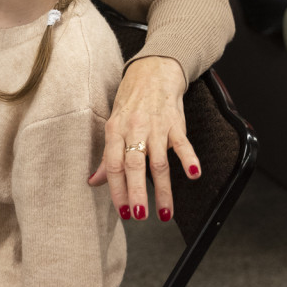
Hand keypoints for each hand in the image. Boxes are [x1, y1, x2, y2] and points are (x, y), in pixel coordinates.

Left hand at [89, 57, 199, 222]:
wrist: (153, 71)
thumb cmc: (130, 101)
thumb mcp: (114, 126)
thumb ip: (106, 156)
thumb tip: (93, 182)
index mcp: (114, 130)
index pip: (112, 165)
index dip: (116, 190)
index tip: (123, 212)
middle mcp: (134, 129)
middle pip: (133, 165)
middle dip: (136, 192)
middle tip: (139, 215)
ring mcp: (155, 126)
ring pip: (159, 161)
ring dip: (163, 189)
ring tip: (164, 213)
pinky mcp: (175, 123)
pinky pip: (183, 143)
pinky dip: (189, 159)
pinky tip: (193, 175)